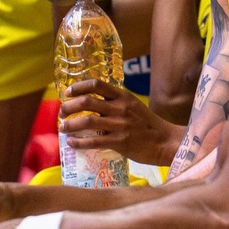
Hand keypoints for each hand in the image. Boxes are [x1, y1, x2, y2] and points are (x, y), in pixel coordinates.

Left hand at [60, 79, 182, 166]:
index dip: (78, 87)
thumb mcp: (134, 106)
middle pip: (87, 102)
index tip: (67, 93)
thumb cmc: (148, 125)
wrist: (166, 142)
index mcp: (123, 97)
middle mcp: (120, 108)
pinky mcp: (120, 142)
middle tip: (61, 113)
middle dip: (69, 107)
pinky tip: (71, 143)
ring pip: (87, 121)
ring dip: (70, 124)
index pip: (97, 85)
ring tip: (62, 128)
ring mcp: (120, 125)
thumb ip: (116, 103)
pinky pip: (93, 141)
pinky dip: (79, 142)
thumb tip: (93, 104)